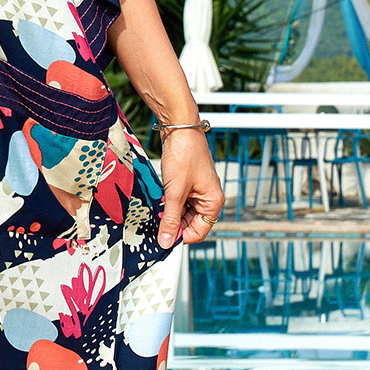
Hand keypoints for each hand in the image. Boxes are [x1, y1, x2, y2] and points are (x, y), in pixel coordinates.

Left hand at [157, 127, 223, 248]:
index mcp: (213, 202)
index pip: (199, 232)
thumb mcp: (175, 192)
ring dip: (169, 214)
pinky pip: (177, 201)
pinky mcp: (187, 183)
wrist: (179, 129)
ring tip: (155, 212)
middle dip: (173, 225)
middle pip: (190, 224)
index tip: (163, 239)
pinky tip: (157, 201)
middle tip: (155, 226)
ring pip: (182, 213)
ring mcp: (197, 190)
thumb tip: (166, 240)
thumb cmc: (184, 155)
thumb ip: (170, 218)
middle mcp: (208, 198)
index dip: (180, 237)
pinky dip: (167, 204)